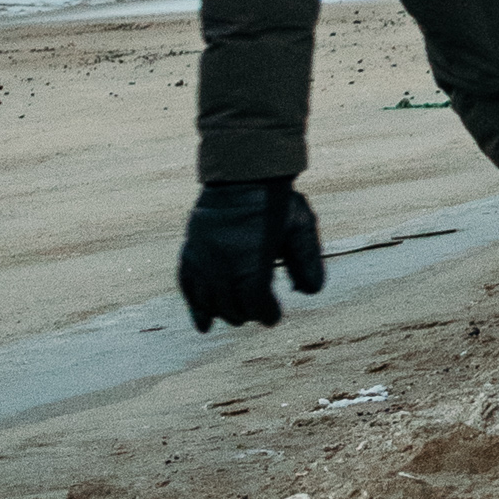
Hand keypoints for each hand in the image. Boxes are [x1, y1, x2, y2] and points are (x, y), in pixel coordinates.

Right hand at [178, 178, 327, 332]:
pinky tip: (203, 323)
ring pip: (210, 303)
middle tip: (258, 307)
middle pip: (233, 309)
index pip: (256, 305)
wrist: (242, 174)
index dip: (267, 314)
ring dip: (225, 312)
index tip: (274, 315)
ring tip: (237, 313)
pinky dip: (195, 307)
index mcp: (251, 263)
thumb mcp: (300, 227)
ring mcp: (203, 261)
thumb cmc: (276, 202)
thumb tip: (310, 292)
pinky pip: (188, 288)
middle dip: (248, 313)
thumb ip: (308, 261)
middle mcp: (223, 267)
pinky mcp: (190, 254)